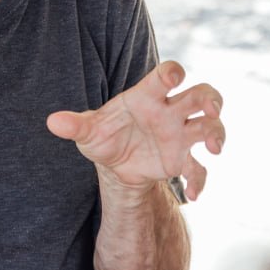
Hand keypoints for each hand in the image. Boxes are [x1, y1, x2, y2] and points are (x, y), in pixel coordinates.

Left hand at [46, 63, 222, 200]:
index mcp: (147, 96)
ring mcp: (180, 135)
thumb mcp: (88, 131)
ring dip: (217, 135)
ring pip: (209, 127)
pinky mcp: (182, 160)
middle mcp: (169, 112)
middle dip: (211, 100)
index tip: (175, 78)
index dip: (173, 73)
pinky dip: (199, 181)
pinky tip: (192, 196)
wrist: (115, 162)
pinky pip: (198, 169)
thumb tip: (52, 122)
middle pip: (201, 95)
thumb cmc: (105, 135)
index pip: (165, 76)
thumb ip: (75, 125)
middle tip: (212, 111)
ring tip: (214, 150)